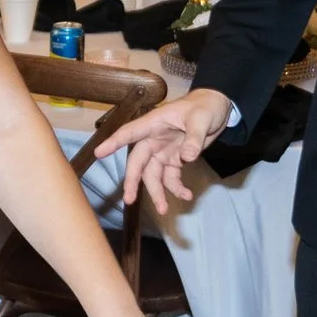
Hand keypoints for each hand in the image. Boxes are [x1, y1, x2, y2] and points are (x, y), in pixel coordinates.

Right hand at [98, 89, 232, 213]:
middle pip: (138, 162)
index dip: (114, 143)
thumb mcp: (201, 119)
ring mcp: (163, 152)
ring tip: (163, 209)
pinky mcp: (175, 161)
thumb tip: (187, 158)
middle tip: (129, 199)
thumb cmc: (205, 107)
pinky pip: (171, 178)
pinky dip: (177, 189)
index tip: (99, 153)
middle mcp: (154, 140)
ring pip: (153, 175)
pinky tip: (186, 195)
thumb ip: (194, 138)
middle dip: (133, 181)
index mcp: (154, 124)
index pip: (130, 133)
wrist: (217, 109)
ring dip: (157, 192)